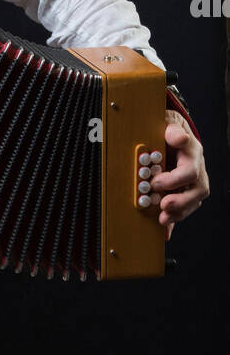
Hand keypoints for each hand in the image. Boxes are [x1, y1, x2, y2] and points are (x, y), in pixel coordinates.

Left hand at [148, 110, 209, 240]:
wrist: (170, 134)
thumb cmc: (168, 128)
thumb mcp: (169, 122)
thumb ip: (173, 130)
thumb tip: (179, 138)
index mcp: (192, 153)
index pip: (190, 170)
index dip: (174, 180)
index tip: (156, 183)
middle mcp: (196, 169)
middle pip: (197, 191)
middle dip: (180, 202)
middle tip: (163, 206)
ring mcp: (192, 183)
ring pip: (193, 202)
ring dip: (178, 213)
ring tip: (162, 219)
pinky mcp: (184, 193)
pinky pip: (183, 210)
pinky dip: (173, 222)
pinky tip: (164, 232)